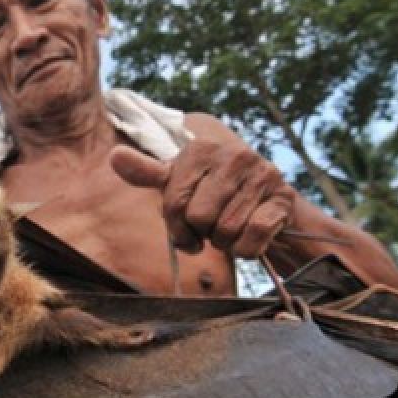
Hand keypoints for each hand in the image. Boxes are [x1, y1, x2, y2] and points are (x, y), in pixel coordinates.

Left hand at [110, 140, 294, 258]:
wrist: (267, 204)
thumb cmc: (213, 194)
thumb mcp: (178, 181)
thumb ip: (148, 172)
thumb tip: (114, 156)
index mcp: (201, 148)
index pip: (173, 203)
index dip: (176, 226)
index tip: (185, 226)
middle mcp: (234, 155)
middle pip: (199, 218)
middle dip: (201, 233)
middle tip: (210, 227)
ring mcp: (262, 174)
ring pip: (226, 230)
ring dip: (224, 242)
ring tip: (229, 229)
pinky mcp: (282, 198)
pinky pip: (254, 237)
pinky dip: (248, 249)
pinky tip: (249, 238)